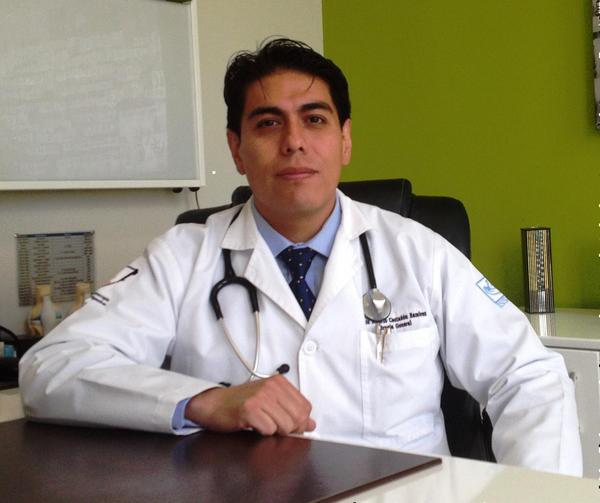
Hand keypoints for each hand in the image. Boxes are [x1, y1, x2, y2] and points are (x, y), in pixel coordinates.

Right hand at [185, 375, 315, 435]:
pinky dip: (262, 432)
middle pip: (298, 418)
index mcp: (279, 382)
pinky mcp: (250, 410)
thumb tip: (311, 424)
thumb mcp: (269, 400)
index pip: (305, 407)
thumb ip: (291, 409)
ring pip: (285, 425)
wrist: (214, 403)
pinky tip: (253, 424)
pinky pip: (268, 430)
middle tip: (272, 424)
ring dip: (273, 430)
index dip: (300, 421)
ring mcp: (260, 397)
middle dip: (288, 428)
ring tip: (261, 422)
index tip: (288, 423)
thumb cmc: (241, 402)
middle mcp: (271, 386)